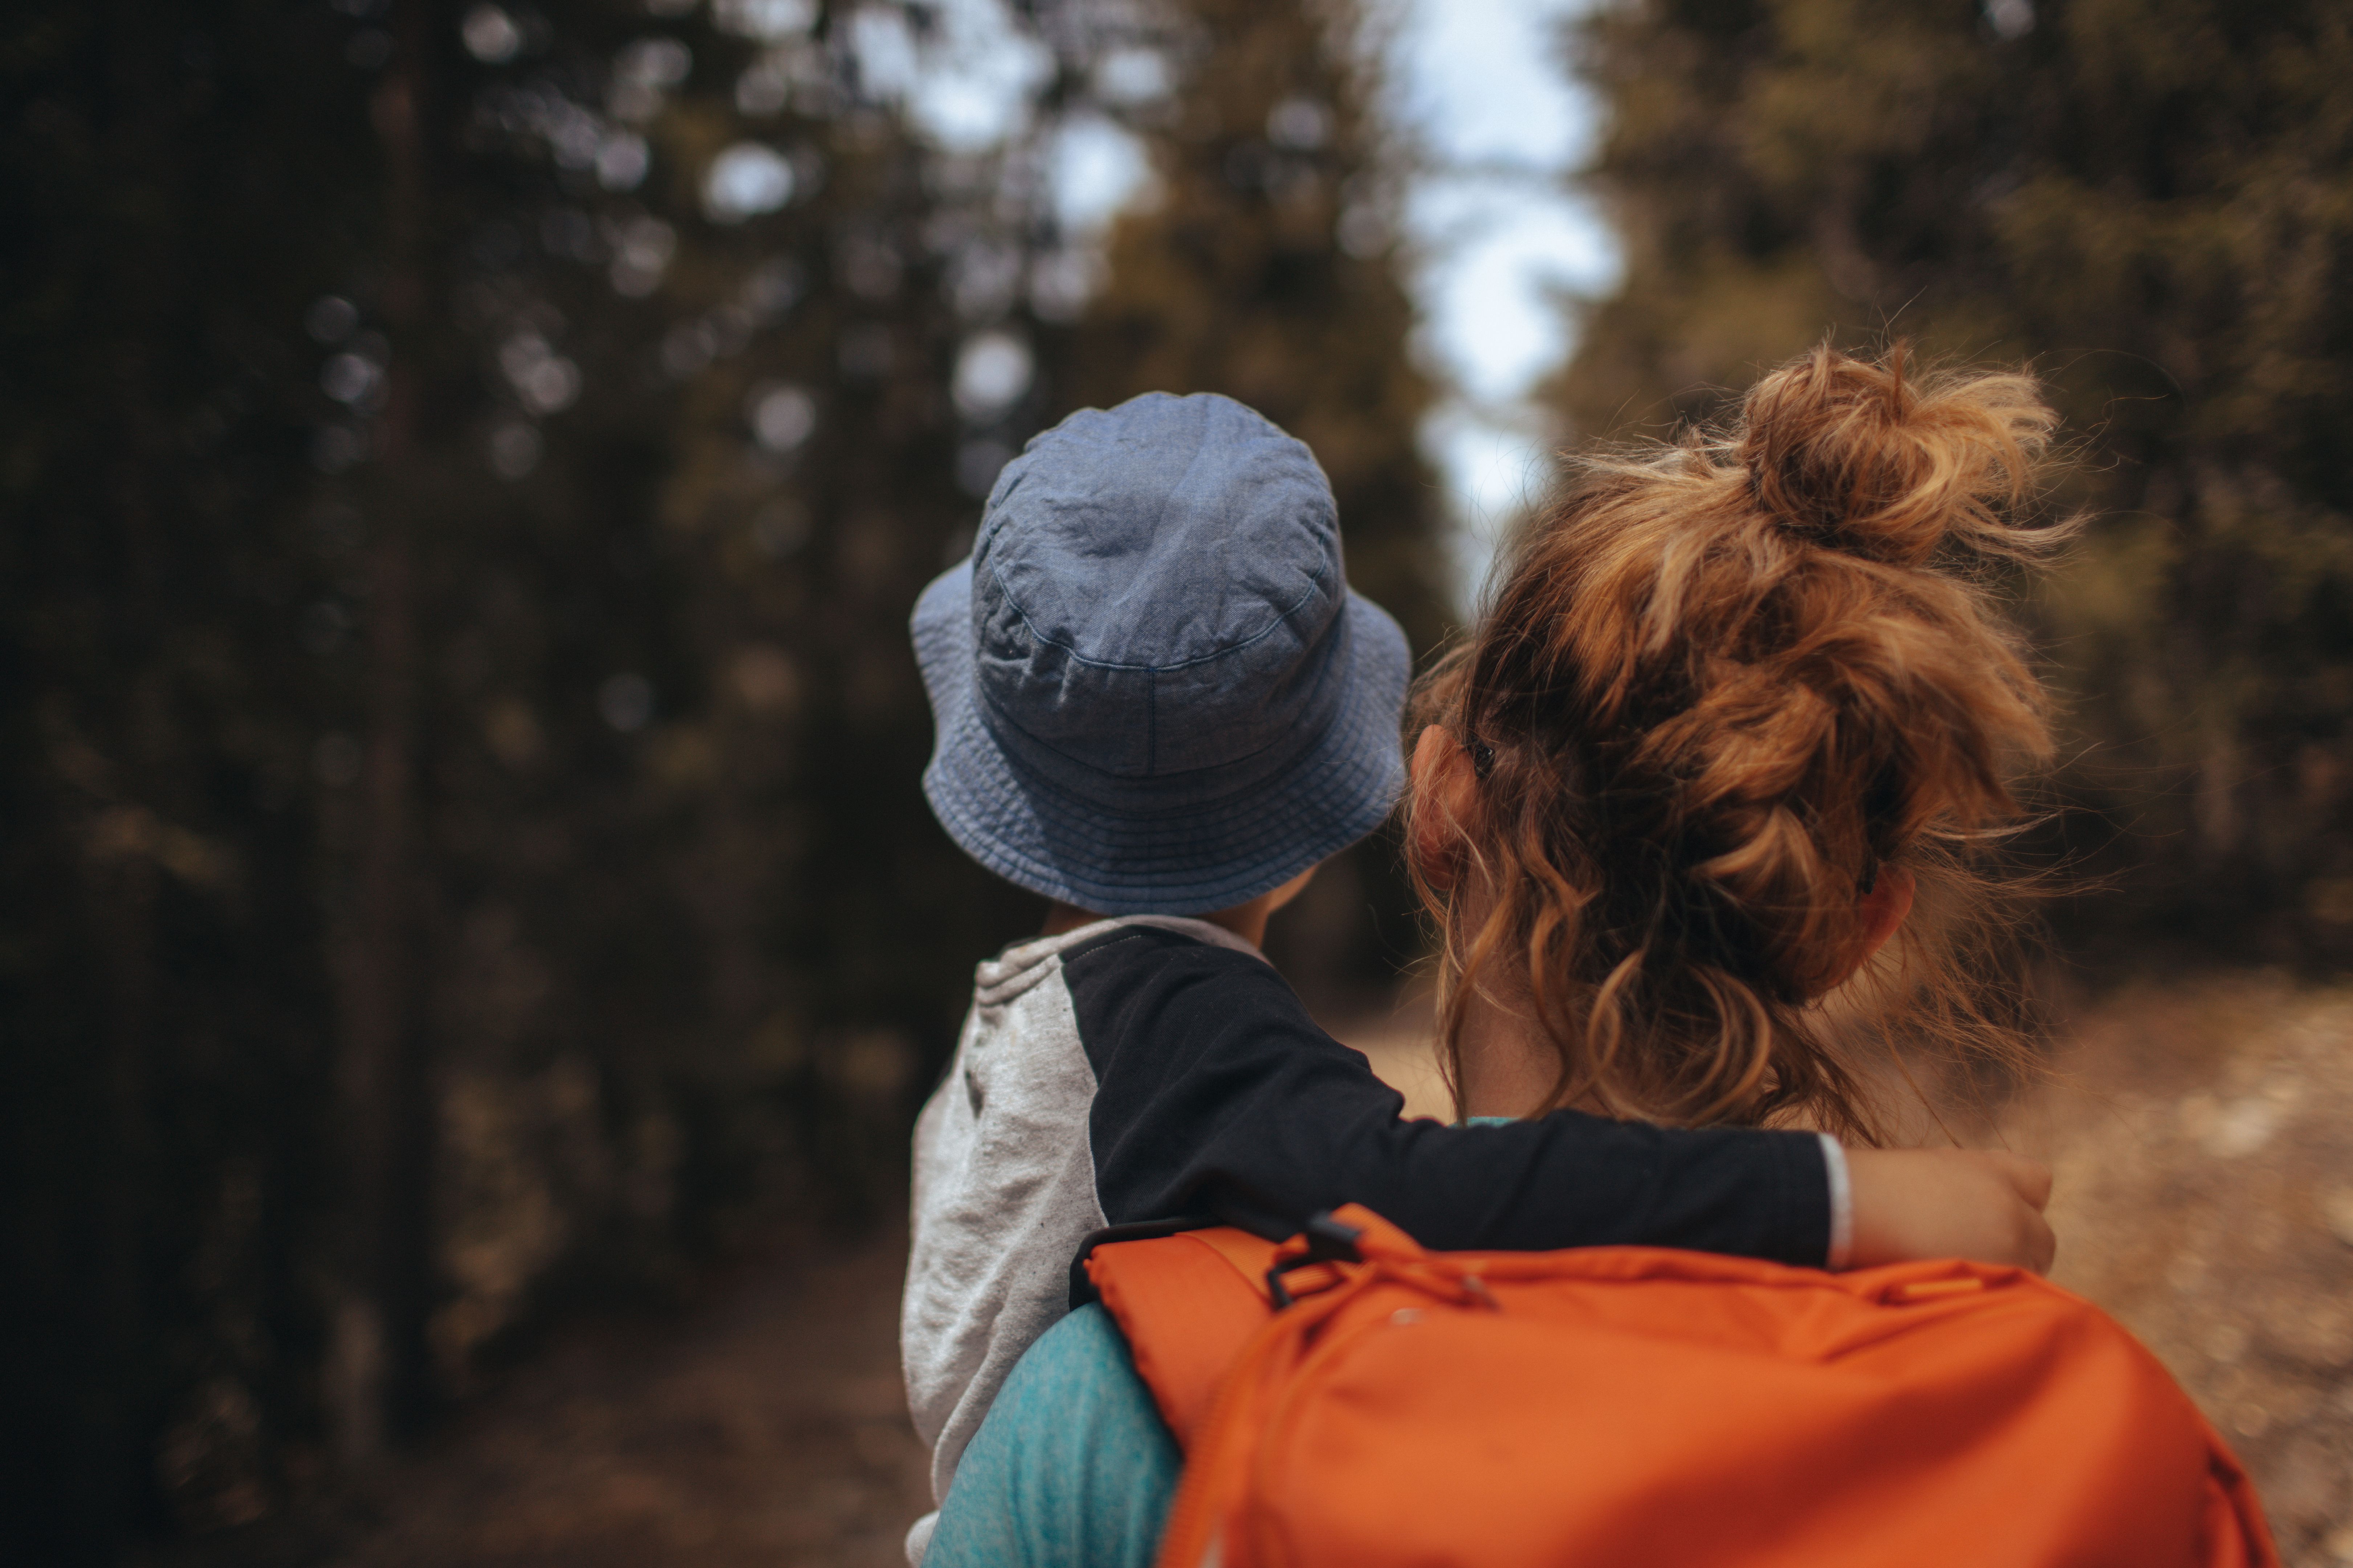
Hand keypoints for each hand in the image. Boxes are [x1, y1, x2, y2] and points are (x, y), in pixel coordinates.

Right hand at [1843, 1147, 2055, 1273]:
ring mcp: (2006, 1241)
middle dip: (2019, 1249)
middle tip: (1980, 1260)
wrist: (1846, 1207)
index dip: (2022, 1203)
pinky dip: (1993, 1296)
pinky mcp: (1994, 1275)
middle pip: (2043, 1237)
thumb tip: (1973, 1214)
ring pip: (2030, 1270)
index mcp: (1990, 1169)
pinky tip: (1959, 1292)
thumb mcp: (1928, 1170)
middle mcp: (2008, 1203)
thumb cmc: (1873, 1188)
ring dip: (2008, 1275)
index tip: (1996, 1218)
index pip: (2038, 1181)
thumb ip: (1965, 1187)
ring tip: (1964, 1279)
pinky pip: (2011, 1294)